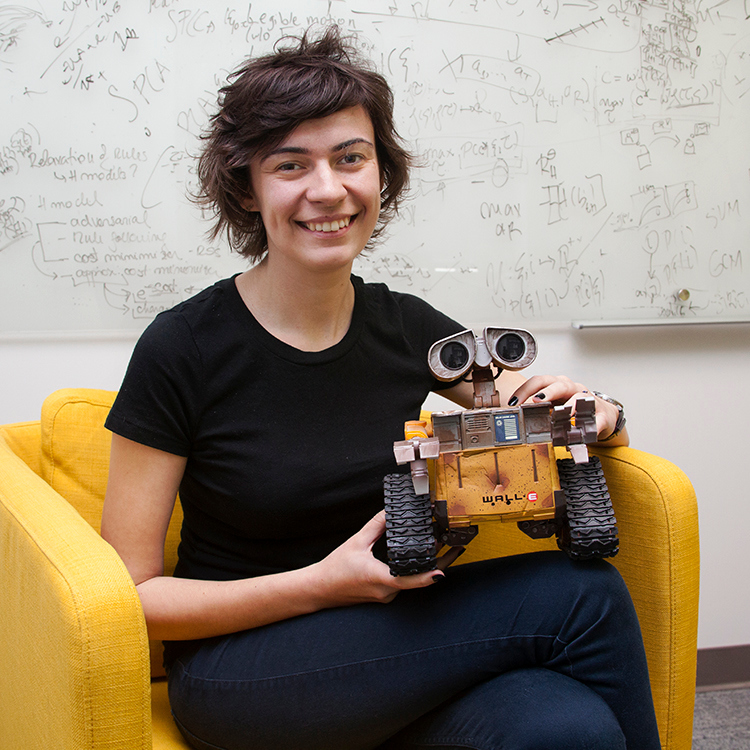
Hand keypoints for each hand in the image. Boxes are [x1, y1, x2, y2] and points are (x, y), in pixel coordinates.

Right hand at [310, 511, 443, 607]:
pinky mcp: (384, 595)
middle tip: (451, 544)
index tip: (443, 570)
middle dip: (436, 562)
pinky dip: (413, 570)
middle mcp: (386, 591)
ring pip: (412, 581)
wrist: (319, 589)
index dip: (429, 576)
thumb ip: (377, 526)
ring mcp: (386, 596)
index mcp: (380, 578)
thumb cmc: (335, 568)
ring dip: (425, 565)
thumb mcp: (357, 542)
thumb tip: (391, 511)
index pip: (410, 580)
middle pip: (417, 579)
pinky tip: (418, 556)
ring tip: (439, 545)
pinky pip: (404, 583)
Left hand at [509, 375, 620, 440]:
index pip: (539, 381)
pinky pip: (596, 418)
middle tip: (536, 400)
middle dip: (546, 392)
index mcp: (556, 385)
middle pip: (557, 385)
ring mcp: (587, 399)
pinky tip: (582, 432)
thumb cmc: (574, 408)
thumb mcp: (554, 405)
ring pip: (578, 397)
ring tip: (560, 414)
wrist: (601, 415)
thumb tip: (517, 417)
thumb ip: (539, 409)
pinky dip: (590, 425)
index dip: (525, 390)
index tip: (514, 402)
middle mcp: (570, 388)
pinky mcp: (600, 413)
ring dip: (569, 405)